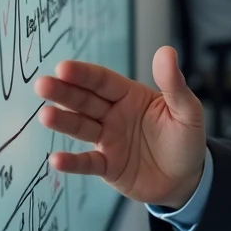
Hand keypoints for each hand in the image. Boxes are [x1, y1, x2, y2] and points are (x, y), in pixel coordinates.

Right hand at [34, 46, 206, 208]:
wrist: (188, 178)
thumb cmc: (186, 139)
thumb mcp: (187, 110)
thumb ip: (174, 84)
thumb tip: (166, 51)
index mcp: (130, 95)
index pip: (103, 81)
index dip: (83, 74)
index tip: (63, 67)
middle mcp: (114, 115)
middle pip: (85, 100)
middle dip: (63, 92)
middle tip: (42, 85)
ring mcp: (108, 140)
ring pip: (81, 127)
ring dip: (63, 122)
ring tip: (45, 116)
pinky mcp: (108, 166)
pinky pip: (87, 163)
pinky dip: (72, 162)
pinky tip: (56, 159)